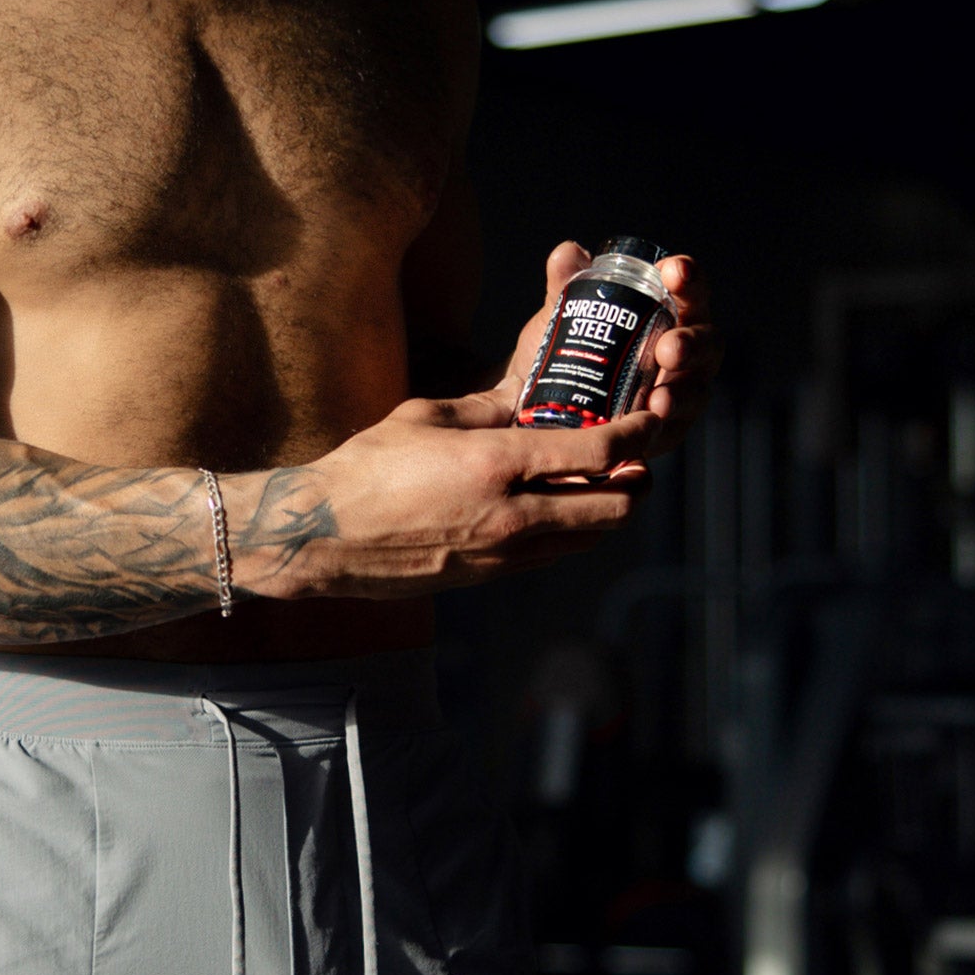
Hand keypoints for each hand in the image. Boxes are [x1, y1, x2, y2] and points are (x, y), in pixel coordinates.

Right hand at [239, 395, 655, 601]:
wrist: (324, 537)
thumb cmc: (367, 468)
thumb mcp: (426, 416)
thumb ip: (485, 408)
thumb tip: (524, 398)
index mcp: (495, 464)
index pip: (593, 453)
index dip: (634, 436)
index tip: (650, 421)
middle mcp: (510, 515)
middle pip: (612, 507)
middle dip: (636, 482)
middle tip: (636, 459)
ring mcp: (503, 553)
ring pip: (589, 537)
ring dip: (607, 510)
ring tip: (604, 483)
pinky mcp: (490, 576)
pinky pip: (552, 554)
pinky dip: (570, 531)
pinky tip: (557, 508)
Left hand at [485, 241, 721, 455]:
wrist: (544, 402)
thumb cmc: (570, 349)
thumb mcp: (563, 316)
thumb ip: (566, 286)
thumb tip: (567, 253)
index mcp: (667, 312)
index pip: (689, 289)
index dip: (689, 278)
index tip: (674, 271)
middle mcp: (684, 350)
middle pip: (706, 342)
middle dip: (692, 343)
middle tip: (668, 349)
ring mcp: (679, 391)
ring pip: (696, 389)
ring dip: (681, 393)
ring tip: (657, 401)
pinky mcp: (667, 428)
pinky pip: (674, 429)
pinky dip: (662, 426)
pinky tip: (647, 425)